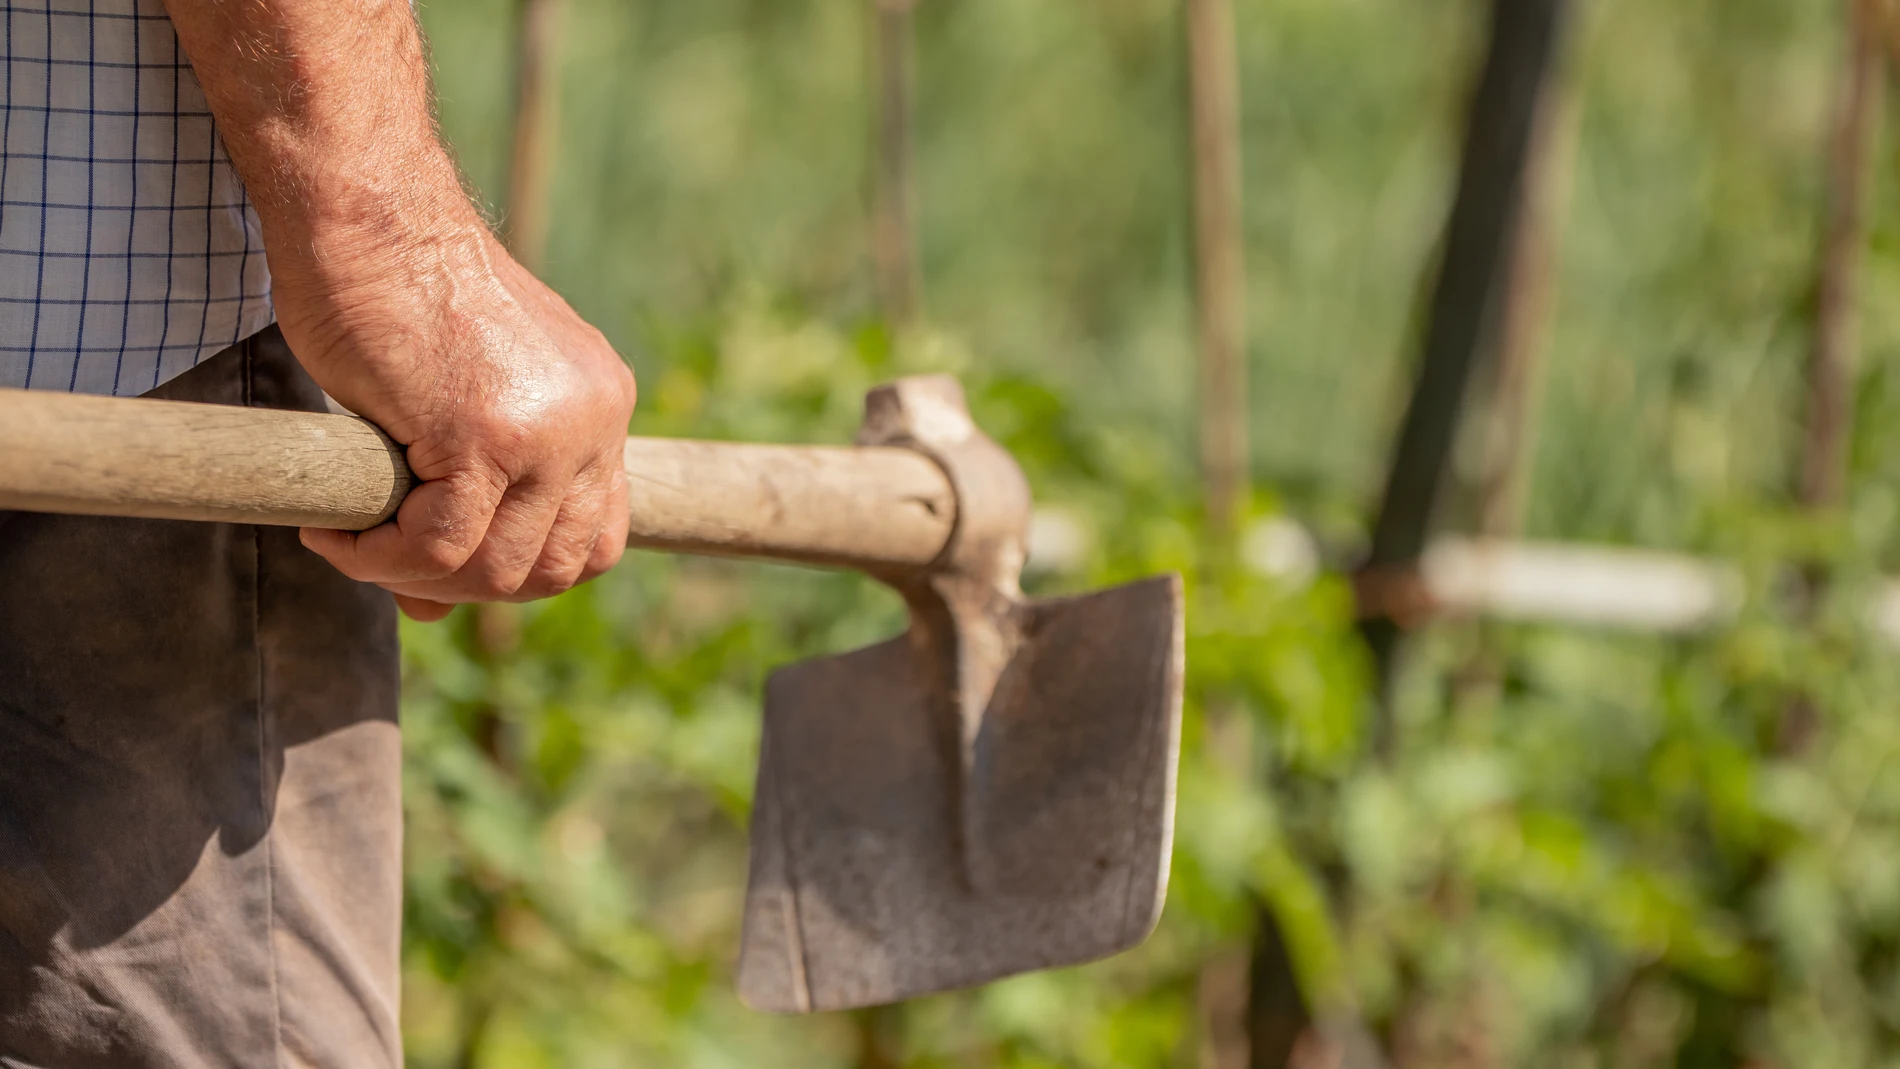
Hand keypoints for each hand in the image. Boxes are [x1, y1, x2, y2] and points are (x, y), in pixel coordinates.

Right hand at [285, 225, 636, 621]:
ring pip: (498, 570)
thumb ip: (471, 496)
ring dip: (417, 579)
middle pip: (558, 568)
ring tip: (355, 544)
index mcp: (600, 406)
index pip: (597, 537)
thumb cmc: (395, 293)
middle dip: (472, 586)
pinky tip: (335, 535)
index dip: (524, 570)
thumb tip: (434, 612)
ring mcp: (546, 431)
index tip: (452, 561)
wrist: (366, 211)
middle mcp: (592, 420)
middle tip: (394, 559)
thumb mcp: (456, 400)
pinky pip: (438, 547)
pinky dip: (379, 560)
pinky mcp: (482, 434)